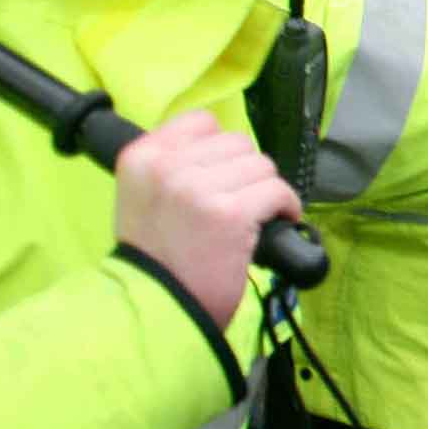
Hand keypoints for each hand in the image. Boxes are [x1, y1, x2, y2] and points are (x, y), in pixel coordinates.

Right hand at [115, 108, 302, 328]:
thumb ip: (172, 166)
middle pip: (238, 143)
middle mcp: (167, 167)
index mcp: (140, 158)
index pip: (201, 122)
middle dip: (246, 172)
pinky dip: (287, 207)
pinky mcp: (231, 213)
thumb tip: (222, 148)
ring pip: (261, 165)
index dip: (220, 149)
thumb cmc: (156, 258)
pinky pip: (278, 190)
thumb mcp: (143, 199)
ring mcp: (198, 188)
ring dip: (266, 190)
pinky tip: (276, 222)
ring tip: (253, 216)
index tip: (223, 175)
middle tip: (239, 202)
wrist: (158, 307)